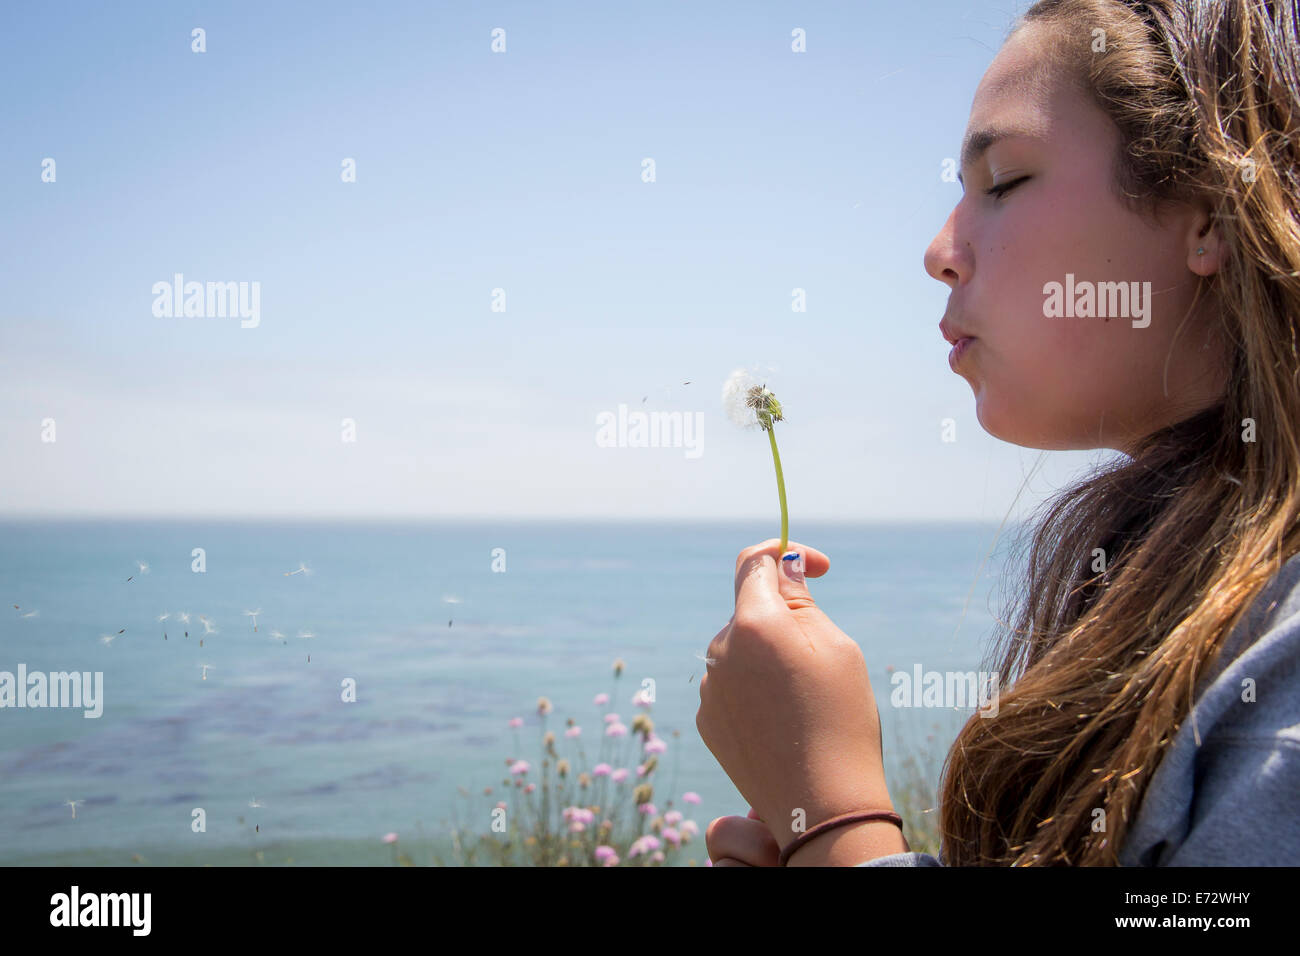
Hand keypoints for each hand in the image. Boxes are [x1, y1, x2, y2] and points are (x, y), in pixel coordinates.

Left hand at [695, 539, 894, 856]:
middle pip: (749, 610)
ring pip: (741, 650)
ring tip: (806, 698)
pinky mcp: (707, 721)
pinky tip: (784, 721)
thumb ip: (802, 601)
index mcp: (753, 624)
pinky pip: (731, 685)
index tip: (817, 567)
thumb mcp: (837, 648)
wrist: (821, 806)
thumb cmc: (841, 721)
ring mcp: (709, 689)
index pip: (754, 562)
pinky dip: (755, 688)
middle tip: (823, 653)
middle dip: (783, 616)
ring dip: (768, 656)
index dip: (785, 553)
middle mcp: (719, 652)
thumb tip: (782, 567)